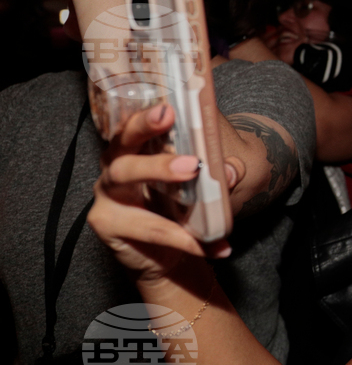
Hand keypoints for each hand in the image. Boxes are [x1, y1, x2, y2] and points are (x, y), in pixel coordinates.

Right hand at [88, 104, 230, 283]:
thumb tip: (233, 171)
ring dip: (159, 169)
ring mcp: (106, 194)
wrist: (166, 258)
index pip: (137, 123)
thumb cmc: (180, 211)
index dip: (147, 113)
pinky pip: (147, 227)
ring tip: (193, 170)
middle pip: (122, 142)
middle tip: (169, 119)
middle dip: (144, 129)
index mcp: (136, 150)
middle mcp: (115, 165)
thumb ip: (218, 175)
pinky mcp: (107, 223)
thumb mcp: (203, 188)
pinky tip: (208, 245)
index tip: (168, 107)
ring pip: (123, 175)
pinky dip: (182, 237)